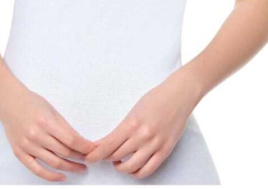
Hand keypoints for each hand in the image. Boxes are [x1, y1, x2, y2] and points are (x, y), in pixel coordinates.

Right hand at [0, 84, 95, 182]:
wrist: (9, 102)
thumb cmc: (32, 103)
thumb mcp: (51, 110)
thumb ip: (64, 126)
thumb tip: (79, 141)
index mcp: (46, 122)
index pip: (71, 140)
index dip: (85, 147)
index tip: (94, 150)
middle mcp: (37, 135)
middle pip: (64, 152)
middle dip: (80, 157)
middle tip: (91, 159)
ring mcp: (27, 146)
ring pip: (54, 162)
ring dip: (70, 167)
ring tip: (81, 168)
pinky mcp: (20, 153)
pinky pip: (37, 170)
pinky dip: (51, 176)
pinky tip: (62, 177)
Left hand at [85, 69, 202, 179]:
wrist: (178, 95)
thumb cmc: (156, 98)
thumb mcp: (135, 109)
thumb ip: (124, 126)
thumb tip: (110, 140)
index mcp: (132, 123)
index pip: (108, 144)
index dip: (95, 154)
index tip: (89, 156)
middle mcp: (142, 136)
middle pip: (116, 156)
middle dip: (106, 158)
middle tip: (101, 157)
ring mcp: (154, 145)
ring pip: (131, 167)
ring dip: (120, 167)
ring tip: (118, 163)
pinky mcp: (165, 151)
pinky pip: (148, 170)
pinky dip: (137, 173)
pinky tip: (133, 168)